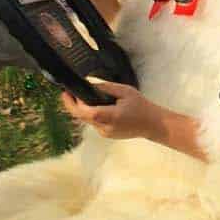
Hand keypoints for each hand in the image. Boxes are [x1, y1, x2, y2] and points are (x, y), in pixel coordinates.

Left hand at [59, 81, 205, 160]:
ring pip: (88, 120)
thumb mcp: (125, 91)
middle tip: (67, 93)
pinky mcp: (106, 135)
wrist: (152, 124)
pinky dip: (92, 114)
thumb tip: (89, 84)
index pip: (84, 112)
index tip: (67, 92)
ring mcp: (105, 133)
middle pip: (82, 117)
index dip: (72, 103)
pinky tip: (94, 106)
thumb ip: (106, 87)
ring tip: (81, 96)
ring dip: (83, 110)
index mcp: (110, 116)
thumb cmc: (141, 106)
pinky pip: (94, 123)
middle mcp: (105, 128)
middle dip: (73, 105)